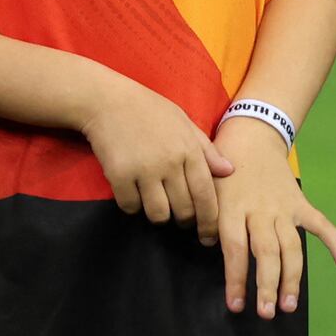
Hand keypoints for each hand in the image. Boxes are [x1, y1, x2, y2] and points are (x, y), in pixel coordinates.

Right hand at [74, 74, 220, 231]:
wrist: (107, 100)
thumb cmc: (149, 110)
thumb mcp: (184, 123)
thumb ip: (206, 149)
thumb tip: (229, 171)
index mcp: (189, 150)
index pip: (207, 196)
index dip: (209, 221)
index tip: (208, 235)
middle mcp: (170, 162)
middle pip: (184, 210)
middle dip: (185, 221)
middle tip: (181, 219)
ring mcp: (144, 170)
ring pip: (158, 214)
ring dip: (159, 215)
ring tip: (157, 205)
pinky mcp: (119, 175)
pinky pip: (130, 207)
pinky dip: (132, 206)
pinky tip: (133, 194)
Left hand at [203, 117, 335, 316]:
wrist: (252, 137)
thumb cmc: (224, 170)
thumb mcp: (207, 191)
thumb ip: (206, 219)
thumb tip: (206, 244)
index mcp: (233, 208)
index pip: (235, 250)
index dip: (236, 279)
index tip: (236, 305)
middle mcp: (260, 210)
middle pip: (266, 252)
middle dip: (267, 285)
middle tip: (266, 313)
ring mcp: (283, 208)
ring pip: (290, 247)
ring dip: (291, 278)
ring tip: (288, 306)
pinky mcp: (300, 204)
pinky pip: (320, 225)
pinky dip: (335, 243)